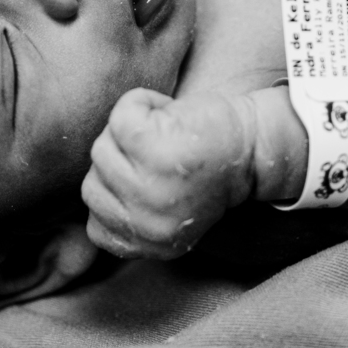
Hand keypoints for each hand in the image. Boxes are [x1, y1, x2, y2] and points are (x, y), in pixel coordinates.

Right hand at [81, 87, 256, 259]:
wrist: (255, 145)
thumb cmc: (211, 170)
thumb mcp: (169, 215)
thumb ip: (132, 220)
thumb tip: (92, 207)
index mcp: (152, 244)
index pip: (96, 228)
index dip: (112, 195)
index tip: (143, 177)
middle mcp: (147, 221)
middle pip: (92, 183)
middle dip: (119, 160)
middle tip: (159, 151)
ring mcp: (145, 183)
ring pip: (101, 150)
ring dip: (130, 132)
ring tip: (165, 133)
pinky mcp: (147, 144)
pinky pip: (118, 117)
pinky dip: (140, 103)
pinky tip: (167, 112)